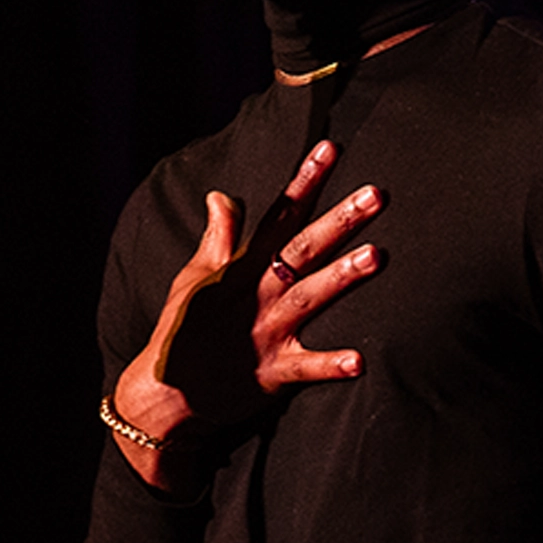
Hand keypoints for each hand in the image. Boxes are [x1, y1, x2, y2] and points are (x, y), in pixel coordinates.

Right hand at [108, 140, 384, 488]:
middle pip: (304, 248)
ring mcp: (268, 332)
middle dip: (341, 220)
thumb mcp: (195, 277)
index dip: (306, 181)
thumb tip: (223, 194)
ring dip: (343, 276)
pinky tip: (360, 360)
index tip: (332, 147)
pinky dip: (330, 365)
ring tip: (378, 255)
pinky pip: (305, 368)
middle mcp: (260, 293)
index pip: (280, 215)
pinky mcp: (272, 373)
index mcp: (243, 268)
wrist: (165, 395)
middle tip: (377, 194)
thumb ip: (219, 236)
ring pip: (310, 296)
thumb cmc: (183, 331)